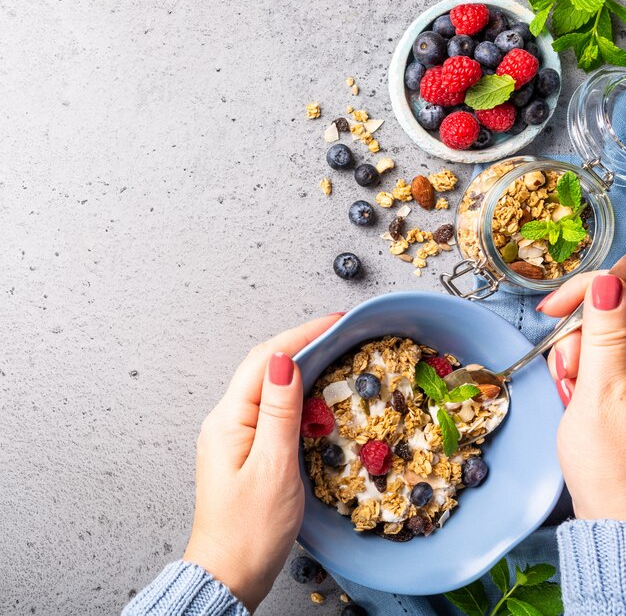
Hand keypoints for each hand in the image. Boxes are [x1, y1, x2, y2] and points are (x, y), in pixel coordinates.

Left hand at [183, 314, 342, 611]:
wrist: (229, 573)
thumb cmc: (250, 531)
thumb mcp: (273, 468)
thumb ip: (279, 411)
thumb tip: (283, 361)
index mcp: (229, 419)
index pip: (265, 360)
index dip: (302, 335)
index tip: (334, 321)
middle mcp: (227, 419)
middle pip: (264, 365)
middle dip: (302, 342)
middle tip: (338, 331)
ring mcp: (234, 432)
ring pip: (268, 383)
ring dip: (299, 363)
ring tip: (331, 351)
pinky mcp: (246, 445)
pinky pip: (270, 405)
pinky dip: (295, 391)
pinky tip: (313, 391)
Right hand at [539, 272, 625, 519]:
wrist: (618, 510)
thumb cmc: (611, 465)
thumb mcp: (599, 394)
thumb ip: (603, 337)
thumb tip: (607, 283)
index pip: (624, 285)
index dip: (588, 288)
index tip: (557, 311)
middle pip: (609, 309)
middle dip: (577, 333)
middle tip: (570, 373)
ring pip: (600, 332)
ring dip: (576, 354)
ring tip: (573, 390)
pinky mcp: (625, 380)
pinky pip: (601, 354)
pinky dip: (582, 367)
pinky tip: (578, 391)